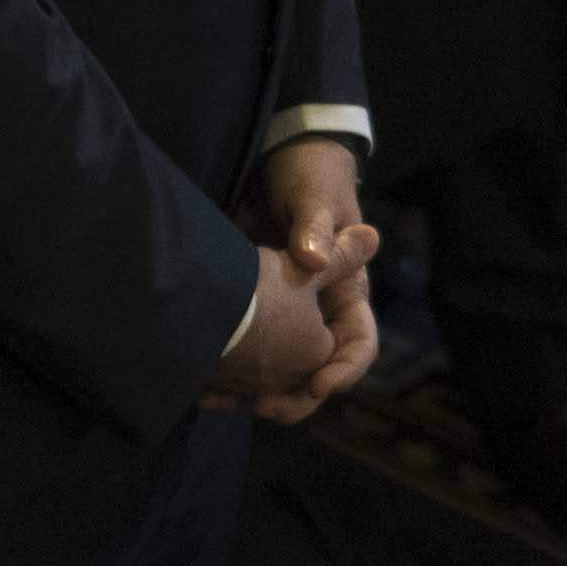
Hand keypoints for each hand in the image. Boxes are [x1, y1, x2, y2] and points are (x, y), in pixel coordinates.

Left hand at [208, 140, 382, 421]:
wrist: (275, 157)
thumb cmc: (308, 174)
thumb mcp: (314, 197)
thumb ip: (315, 228)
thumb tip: (316, 260)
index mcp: (348, 288)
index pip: (359, 342)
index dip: (344, 369)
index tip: (320, 385)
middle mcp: (320, 308)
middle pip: (320, 369)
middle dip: (299, 396)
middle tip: (268, 408)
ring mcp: (285, 312)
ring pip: (283, 370)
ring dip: (264, 394)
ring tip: (237, 405)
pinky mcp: (252, 310)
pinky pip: (247, 354)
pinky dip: (232, 375)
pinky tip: (207, 387)